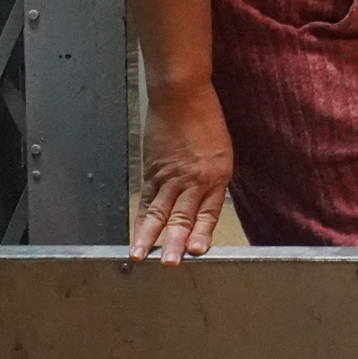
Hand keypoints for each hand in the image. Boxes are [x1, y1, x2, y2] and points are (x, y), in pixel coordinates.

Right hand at [130, 90, 233, 263]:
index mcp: (217, 176)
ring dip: (149, 236)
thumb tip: (204, 204)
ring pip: (159, 211)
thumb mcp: (221, 152)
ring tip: (141, 256)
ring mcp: (170, 175)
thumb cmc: (206, 120)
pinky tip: (137, 234)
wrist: (182, 95)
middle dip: (175, 242)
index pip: (208, 212)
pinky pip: (146, 199)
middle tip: (169, 263)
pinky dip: (140, 218)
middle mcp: (193, 179)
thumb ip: (213, 180)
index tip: (198, 251)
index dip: (202, 233)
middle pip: (182, 215)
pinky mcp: (152, 169)